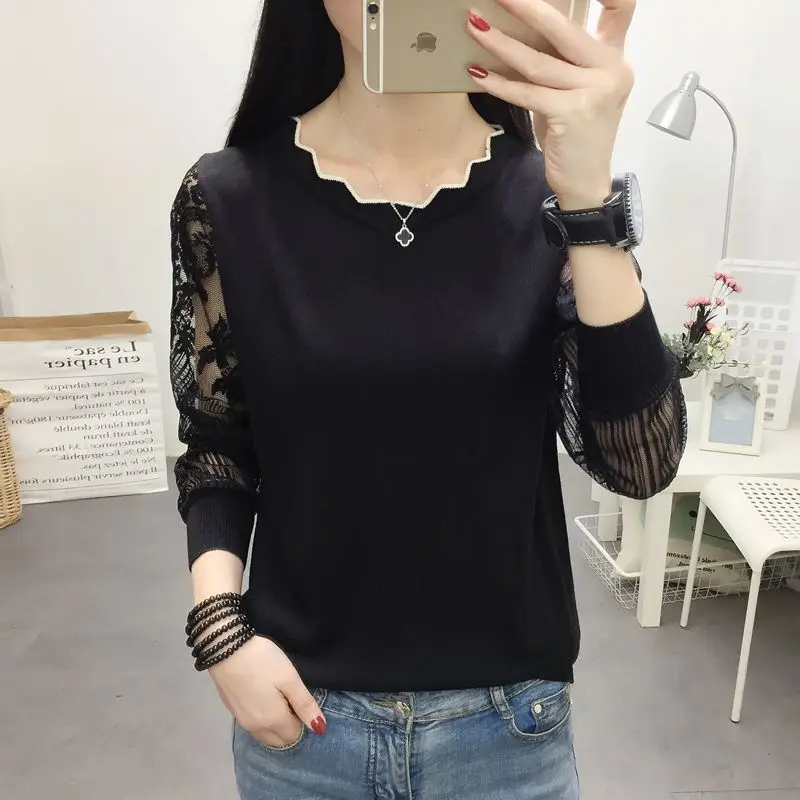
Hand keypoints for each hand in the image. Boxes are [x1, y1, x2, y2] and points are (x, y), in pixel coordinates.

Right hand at [209, 636, 326, 747]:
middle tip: (288, 697)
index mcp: (273, 722)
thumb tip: (320, 729)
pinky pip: (253, 726)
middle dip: (288, 725)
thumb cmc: (263, 661)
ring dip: (274, 724)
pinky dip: (261, 719)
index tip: (297, 698)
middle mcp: (256, 729)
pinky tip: (260, 696)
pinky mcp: (233, 712)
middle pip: (279, 739)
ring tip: (275, 695)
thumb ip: (305, 705)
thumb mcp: (290, 679)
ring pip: (265, 735)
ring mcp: (242, 722)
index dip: (301, 719)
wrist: (225, 648)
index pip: (295, 736)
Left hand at [467, 0, 635, 207]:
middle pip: (564, 28)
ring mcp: (594, 92)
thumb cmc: (574, 134)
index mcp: (614, 57)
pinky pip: (527, 93)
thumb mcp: (576, 90)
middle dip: (526, 7)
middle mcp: (611, 70)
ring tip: (473, 26)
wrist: (586, 181)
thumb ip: (562, 61)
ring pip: (537, 61)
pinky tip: (476, 73)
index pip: (621, 9)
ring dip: (499, 43)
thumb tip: (517, 33)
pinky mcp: (572, 114)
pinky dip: (498, 83)